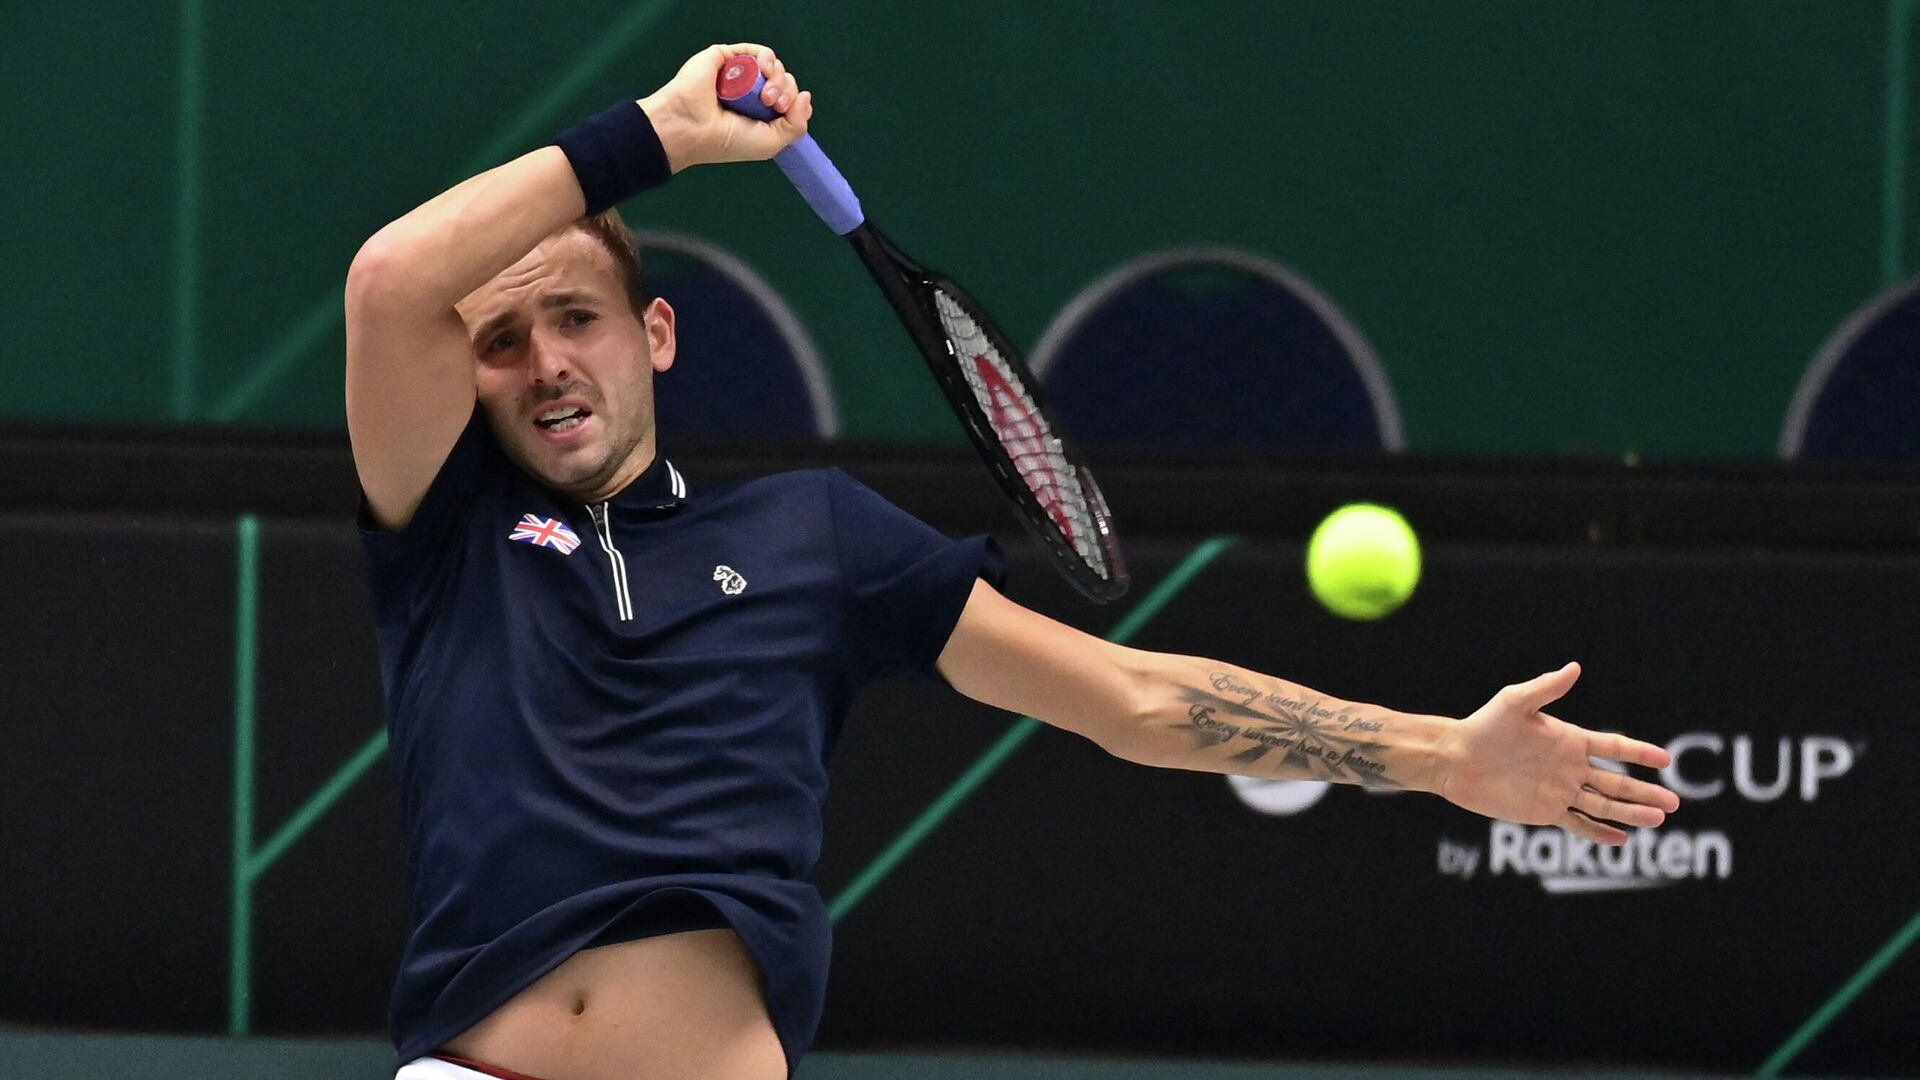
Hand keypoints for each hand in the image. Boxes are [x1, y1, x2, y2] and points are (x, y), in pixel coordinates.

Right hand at [638, 43, 813, 171]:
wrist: (693, 127)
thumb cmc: (727, 141)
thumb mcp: (771, 143)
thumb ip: (796, 125)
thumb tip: (806, 96)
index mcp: (760, 114)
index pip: (789, 100)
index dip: (795, 103)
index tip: (786, 112)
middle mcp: (751, 93)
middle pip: (784, 81)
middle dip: (787, 91)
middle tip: (774, 105)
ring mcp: (740, 75)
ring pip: (774, 66)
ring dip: (778, 78)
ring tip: (767, 96)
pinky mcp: (728, 57)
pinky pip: (758, 51)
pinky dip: (768, 58)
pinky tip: (765, 70)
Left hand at [1433, 662, 1679, 844]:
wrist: (1455, 758)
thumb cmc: (1484, 726)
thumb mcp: (1515, 702)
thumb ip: (1547, 688)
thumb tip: (1575, 667)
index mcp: (1570, 739)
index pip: (1614, 746)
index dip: (1639, 752)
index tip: (1665, 760)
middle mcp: (1570, 766)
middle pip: (1616, 782)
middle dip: (1644, 792)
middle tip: (1674, 804)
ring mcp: (1559, 790)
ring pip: (1603, 805)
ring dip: (1630, 813)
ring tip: (1658, 820)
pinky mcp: (1544, 810)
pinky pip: (1578, 823)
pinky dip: (1599, 832)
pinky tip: (1621, 840)